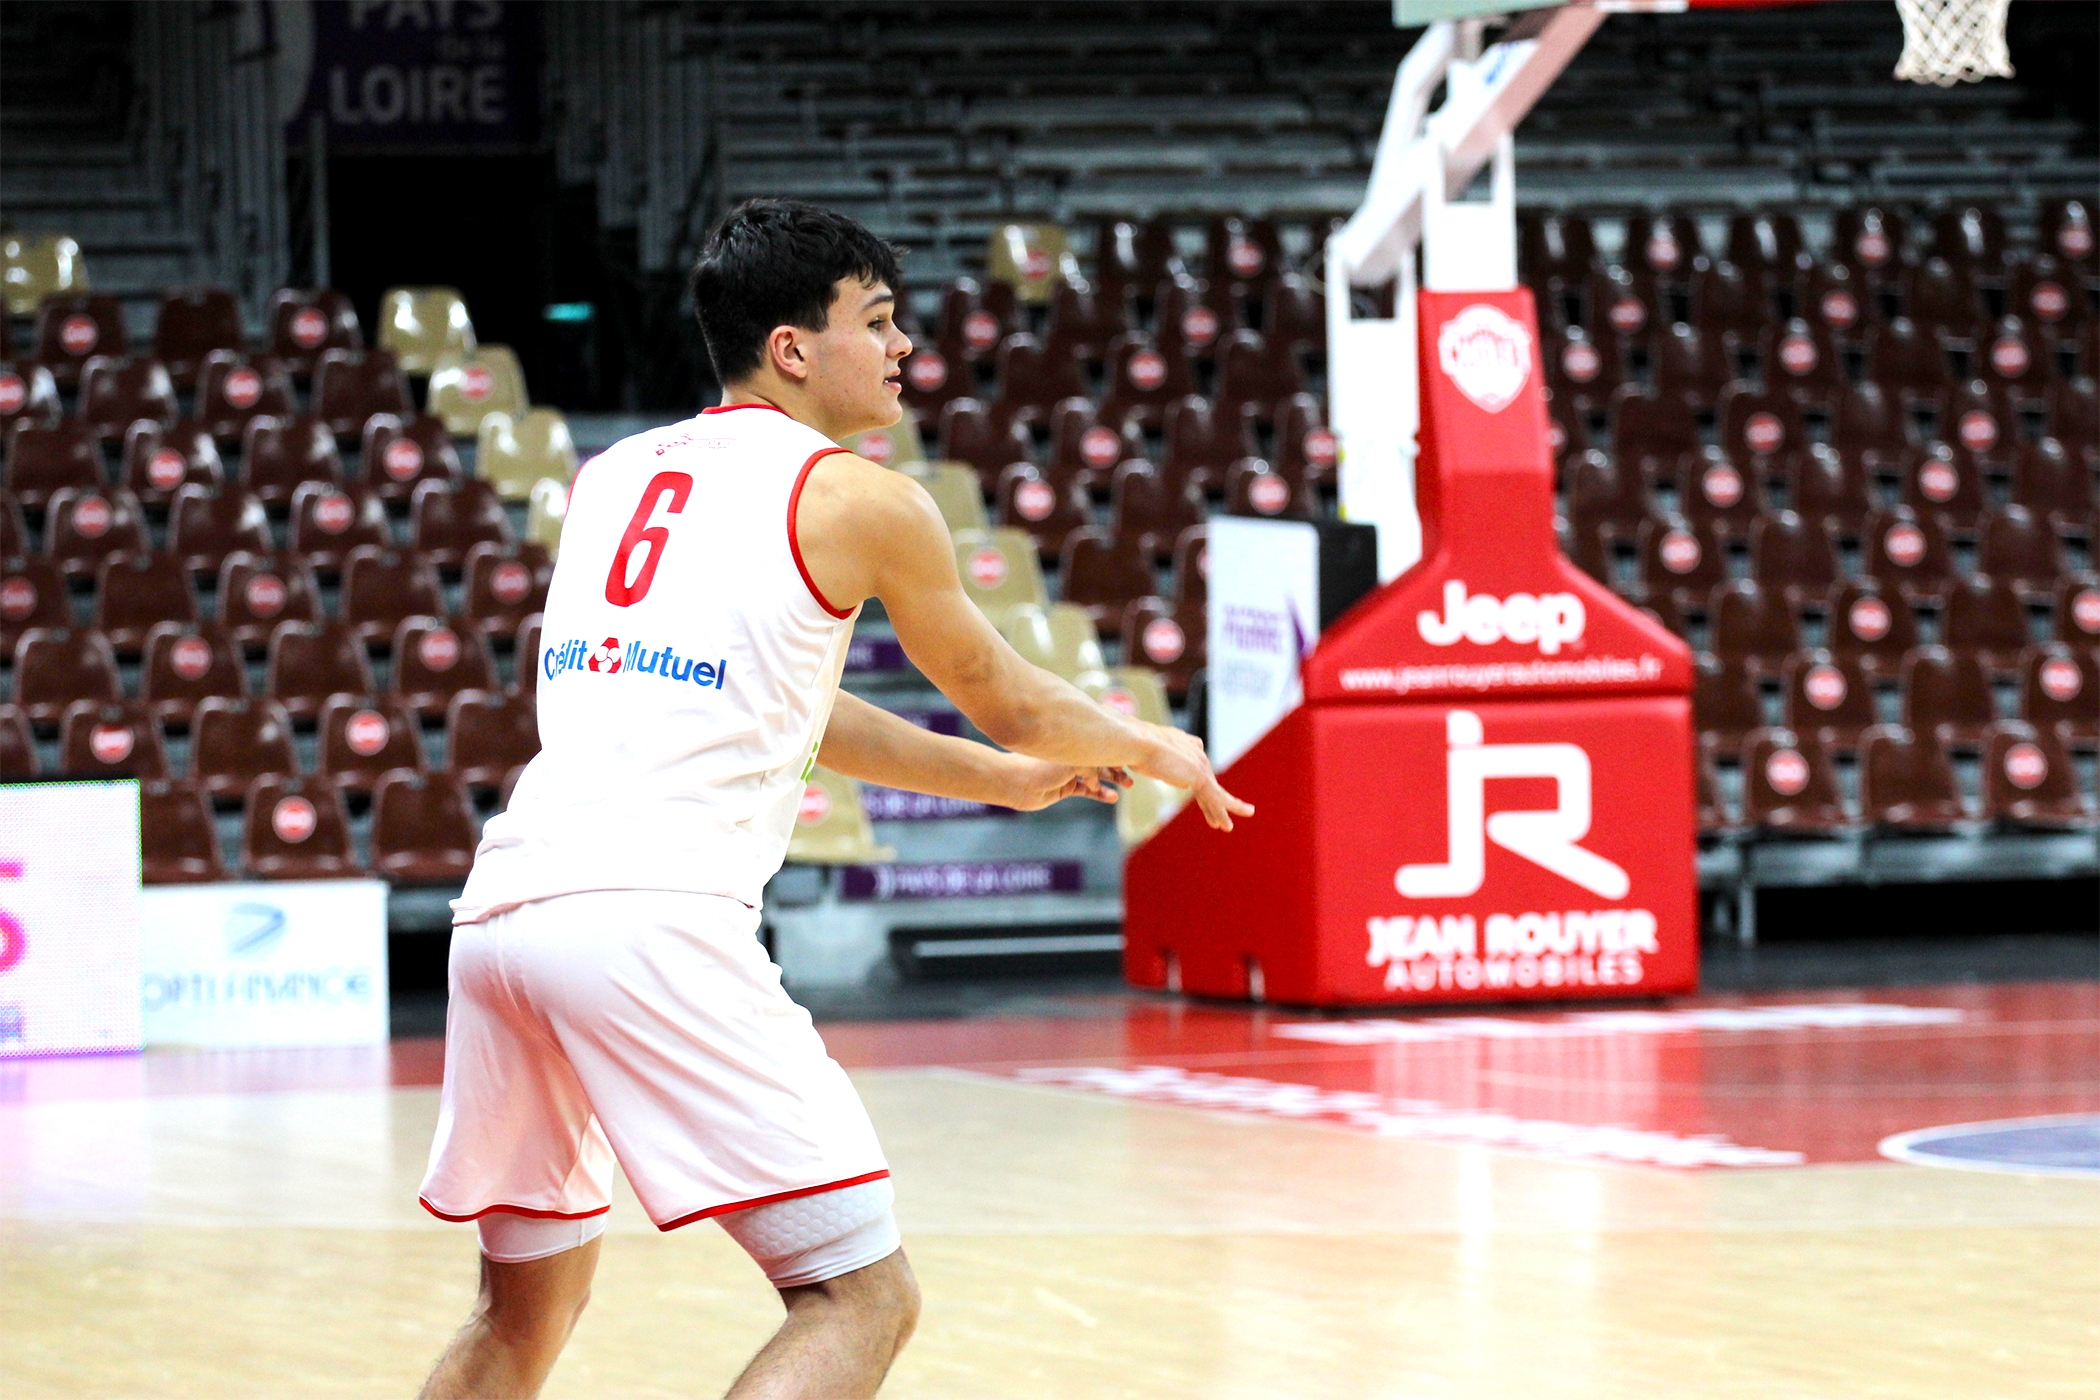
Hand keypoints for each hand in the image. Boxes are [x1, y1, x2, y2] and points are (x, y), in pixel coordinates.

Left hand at [997, 756, 1132, 812]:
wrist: (1015, 783)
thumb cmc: (1039, 766)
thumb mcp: (1070, 760)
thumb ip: (1090, 763)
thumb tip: (1105, 773)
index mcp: (1072, 741)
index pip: (1100, 744)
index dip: (1117, 750)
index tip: (1135, 756)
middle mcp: (1072, 754)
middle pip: (1101, 760)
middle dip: (1118, 767)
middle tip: (1133, 776)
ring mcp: (1068, 771)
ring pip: (1096, 776)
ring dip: (1111, 781)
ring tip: (1127, 786)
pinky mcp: (1064, 788)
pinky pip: (1086, 791)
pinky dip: (1099, 794)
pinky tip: (1111, 797)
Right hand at [1129, 724, 1254, 831]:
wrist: (1136, 743)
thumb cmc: (1132, 749)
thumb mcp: (1146, 756)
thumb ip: (1155, 763)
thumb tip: (1162, 774)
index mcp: (1185, 744)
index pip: (1195, 770)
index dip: (1199, 787)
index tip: (1200, 799)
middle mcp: (1196, 751)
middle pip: (1207, 783)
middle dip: (1211, 803)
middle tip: (1215, 820)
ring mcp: (1199, 763)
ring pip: (1214, 793)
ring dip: (1220, 812)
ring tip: (1227, 827)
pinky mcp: (1200, 776)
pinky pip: (1219, 797)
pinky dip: (1233, 807)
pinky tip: (1240, 816)